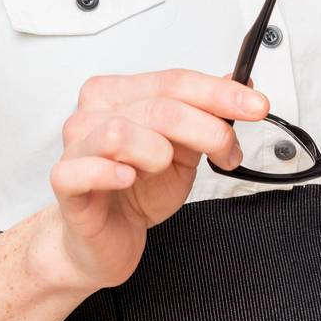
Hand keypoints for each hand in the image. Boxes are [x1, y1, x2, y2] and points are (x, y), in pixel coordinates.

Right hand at [46, 67, 269, 290]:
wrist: (104, 240)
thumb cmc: (137, 192)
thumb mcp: (183, 150)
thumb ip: (207, 114)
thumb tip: (241, 82)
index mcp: (120, 93)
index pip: (175, 81)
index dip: (220, 93)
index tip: (256, 105)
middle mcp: (94, 112)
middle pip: (159, 106)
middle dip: (207, 129)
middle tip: (227, 152)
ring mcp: (76, 146)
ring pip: (121, 131)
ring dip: (158, 153)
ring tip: (162, 169)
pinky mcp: (65, 182)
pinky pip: (82, 169)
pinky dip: (110, 172)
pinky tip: (127, 177)